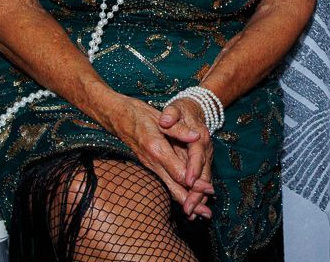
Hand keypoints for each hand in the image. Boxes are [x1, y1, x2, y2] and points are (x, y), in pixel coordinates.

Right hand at [106, 96, 214, 218]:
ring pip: (169, 188)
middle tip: (207, 213)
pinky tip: (185, 199)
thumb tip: (196, 137)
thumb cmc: (140, 116)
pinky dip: (177, 193)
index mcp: (157, 150)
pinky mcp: (151, 166)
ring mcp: (151, 166)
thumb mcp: (161, 118)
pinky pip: (165, 183)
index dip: (194, 183)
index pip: (179, 173)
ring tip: (200, 212)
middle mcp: (153, 162)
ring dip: (185, 200)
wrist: (120, 118)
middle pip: (174, 187)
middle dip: (191, 200)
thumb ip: (179, 129)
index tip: (209, 189)